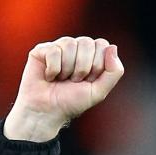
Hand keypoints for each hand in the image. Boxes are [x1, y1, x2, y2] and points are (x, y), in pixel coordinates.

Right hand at [3, 36, 125, 141]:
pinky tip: (49, 77)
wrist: (48, 111)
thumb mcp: (99, 91)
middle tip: (74, 81)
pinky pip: (53, 51)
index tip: (88, 80)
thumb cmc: (72, 101)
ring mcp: (58, 47)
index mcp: (91, 55)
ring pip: (70, 44)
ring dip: (67, 69)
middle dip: (82, 67)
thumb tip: (113, 47)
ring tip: (62, 79)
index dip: (97, 65)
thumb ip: (114, 72)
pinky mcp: (41, 50)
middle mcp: (75, 47)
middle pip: (87, 42)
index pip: (102, 45)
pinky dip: (53, 69)